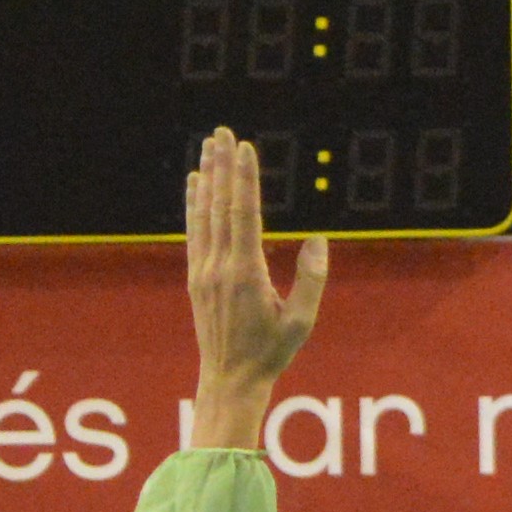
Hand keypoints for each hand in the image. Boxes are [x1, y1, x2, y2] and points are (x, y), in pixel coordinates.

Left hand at [182, 128, 329, 435]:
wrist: (230, 380)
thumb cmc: (271, 352)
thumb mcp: (301, 321)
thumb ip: (311, 279)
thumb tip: (317, 240)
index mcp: (246, 274)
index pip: (244, 214)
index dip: (243, 179)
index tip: (244, 149)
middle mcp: (219, 267)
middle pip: (220, 206)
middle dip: (222, 166)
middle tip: (222, 132)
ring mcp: (204, 271)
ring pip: (204, 214)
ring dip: (206, 178)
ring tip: (207, 147)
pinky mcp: (196, 278)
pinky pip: (194, 232)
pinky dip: (194, 205)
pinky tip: (195, 184)